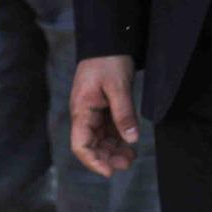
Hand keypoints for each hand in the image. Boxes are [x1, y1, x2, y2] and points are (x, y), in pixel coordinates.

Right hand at [68, 56, 140, 175]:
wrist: (109, 39)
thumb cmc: (109, 60)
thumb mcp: (118, 86)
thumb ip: (123, 113)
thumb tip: (131, 139)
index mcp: (81, 110)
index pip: (80, 144)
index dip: (93, 161)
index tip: (110, 171)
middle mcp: (84, 114)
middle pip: (91, 144)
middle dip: (107, 157)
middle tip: (127, 164)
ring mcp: (94, 111)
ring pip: (101, 138)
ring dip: (114, 149)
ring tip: (131, 158)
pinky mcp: (104, 106)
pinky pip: (108, 128)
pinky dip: (118, 137)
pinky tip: (130, 145)